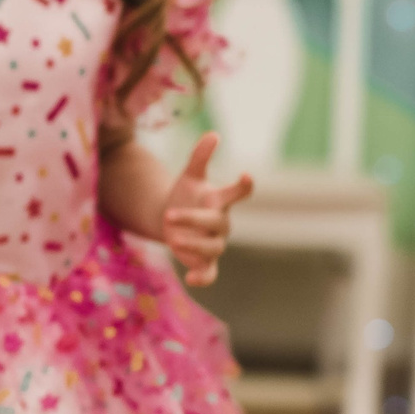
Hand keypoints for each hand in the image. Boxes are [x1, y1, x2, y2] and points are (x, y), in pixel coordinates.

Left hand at [162, 132, 255, 286]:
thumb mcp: (190, 175)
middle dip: (193, 219)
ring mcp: (214, 242)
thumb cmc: (186, 195)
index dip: (243, 186)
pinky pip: (210, 273)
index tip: (245, 175)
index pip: (237, 193)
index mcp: (219, 200)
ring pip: (212, 248)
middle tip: (169, 216)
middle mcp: (220, 222)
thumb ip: (200, 156)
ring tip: (172, 238)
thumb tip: (213, 134)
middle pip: (215, 222)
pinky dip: (203, 278)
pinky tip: (191, 280)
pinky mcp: (204, 261)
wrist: (171, 218)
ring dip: (193, 244)